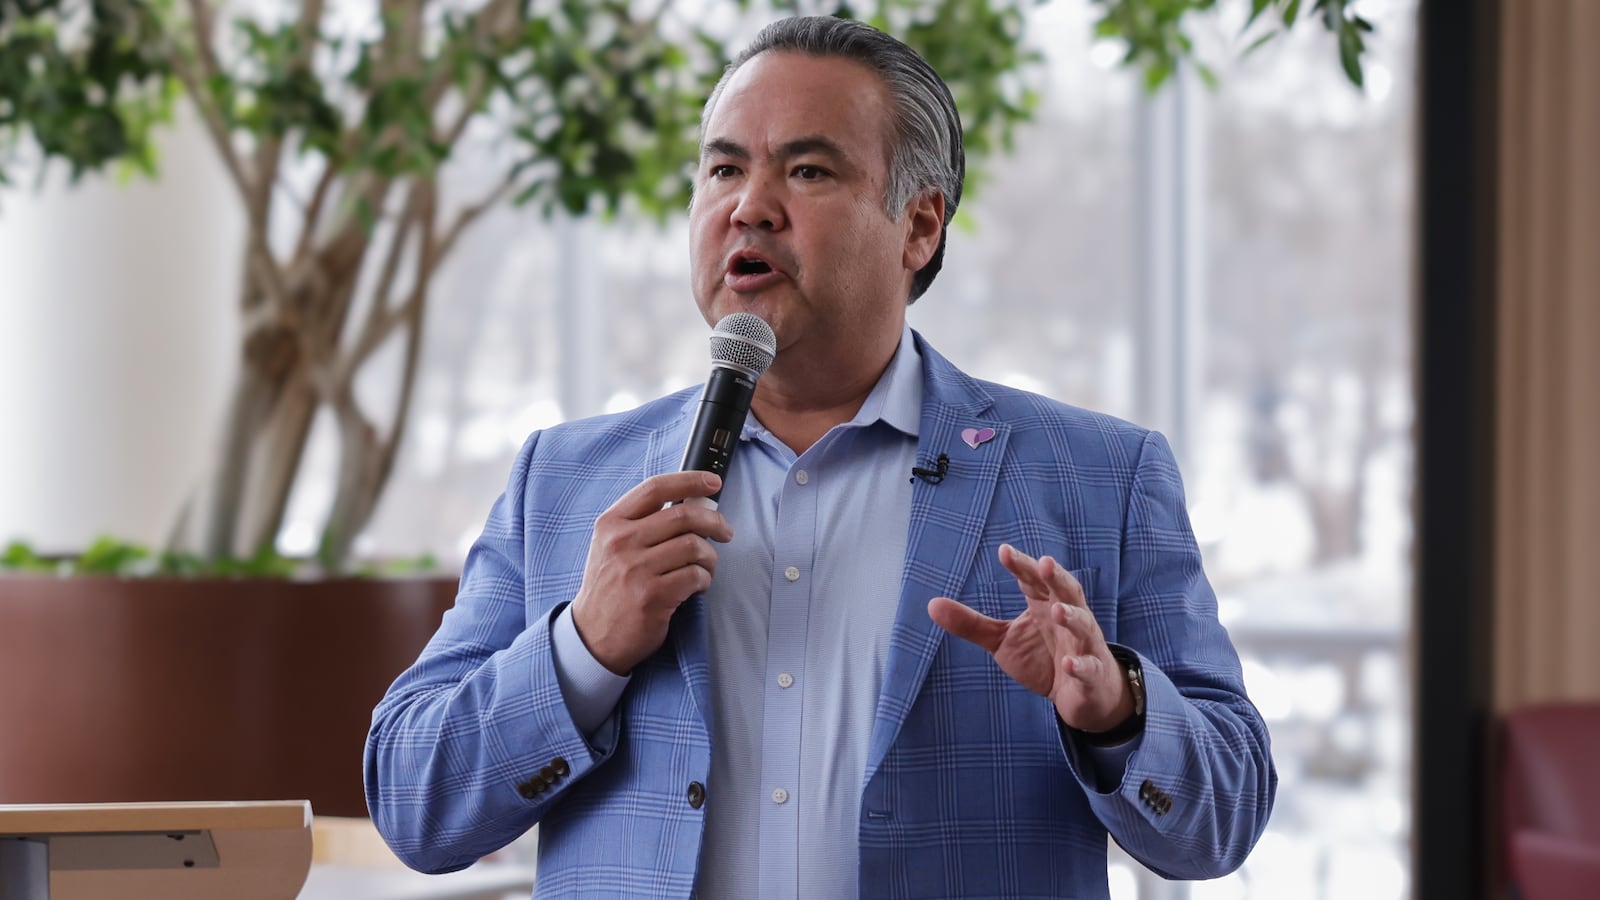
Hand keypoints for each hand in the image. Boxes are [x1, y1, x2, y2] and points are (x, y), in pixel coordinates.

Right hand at [569, 471, 732, 674]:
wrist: (592, 636)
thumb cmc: (610, 588)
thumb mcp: (611, 547)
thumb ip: (642, 523)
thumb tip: (691, 503)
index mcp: (611, 524)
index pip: (655, 488)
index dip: (690, 480)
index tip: (713, 482)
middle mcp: (621, 542)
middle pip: (684, 516)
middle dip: (714, 522)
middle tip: (725, 532)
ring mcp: (635, 569)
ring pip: (694, 546)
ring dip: (710, 557)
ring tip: (705, 567)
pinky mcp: (652, 596)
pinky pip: (695, 576)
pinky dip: (704, 580)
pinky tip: (696, 587)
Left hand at [928, 544, 1134, 733]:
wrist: (1083, 693)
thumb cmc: (1044, 657)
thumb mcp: (1003, 640)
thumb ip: (971, 623)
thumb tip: (931, 604)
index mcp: (1045, 603)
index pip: (1034, 579)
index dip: (1022, 565)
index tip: (1004, 550)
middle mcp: (1069, 618)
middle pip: (1066, 591)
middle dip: (1056, 577)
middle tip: (1044, 562)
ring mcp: (1084, 645)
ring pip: (1083, 626)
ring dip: (1072, 617)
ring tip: (1057, 611)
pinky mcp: (1091, 674)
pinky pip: (1088, 668)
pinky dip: (1080, 665)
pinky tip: (1068, 663)